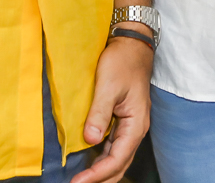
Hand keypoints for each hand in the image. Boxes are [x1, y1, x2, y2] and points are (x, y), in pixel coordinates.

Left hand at [70, 34, 154, 182]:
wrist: (132, 45)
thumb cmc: (122, 62)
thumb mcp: (108, 86)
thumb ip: (99, 114)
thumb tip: (90, 140)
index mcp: (136, 124)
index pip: (117, 159)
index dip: (97, 174)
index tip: (78, 181)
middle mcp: (135, 129)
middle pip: (120, 164)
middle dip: (100, 179)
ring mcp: (130, 126)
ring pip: (117, 158)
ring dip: (101, 171)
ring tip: (81, 179)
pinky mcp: (122, 121)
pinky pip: (113, 147)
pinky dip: (101, 159)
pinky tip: (88, 162)